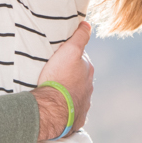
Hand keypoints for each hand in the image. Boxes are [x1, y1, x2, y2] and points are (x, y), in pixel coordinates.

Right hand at [33, 22, 93, 139]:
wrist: (53, 109)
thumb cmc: (59, 78)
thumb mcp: (69, 51)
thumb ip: (80, 37)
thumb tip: (87, 24)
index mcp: (88, 71)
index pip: (81, 59)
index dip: (70, 57)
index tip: (60, 58)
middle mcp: (89, 88)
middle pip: (80, 77)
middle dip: (71, 75)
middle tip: (55, 74)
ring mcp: (84, 104)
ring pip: (77, 94)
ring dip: (69, 92)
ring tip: (55, 91)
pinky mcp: (77, 118)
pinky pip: (73, 111)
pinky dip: (68, 109)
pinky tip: (59, 107)